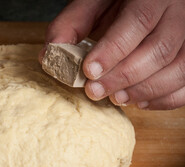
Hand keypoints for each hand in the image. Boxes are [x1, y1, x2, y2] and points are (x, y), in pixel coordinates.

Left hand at [42, 0, 184, 109]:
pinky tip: (139, 102)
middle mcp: (178, 15)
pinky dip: (164, 99)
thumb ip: (72, 23)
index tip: (89, 72)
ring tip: (116, 99)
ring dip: (144, 91)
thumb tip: (50, 53)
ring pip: (177, 69)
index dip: (113, 50)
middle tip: (95, 91)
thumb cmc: (119, 1)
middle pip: (158, 50)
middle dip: (123, 76)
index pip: (138, 21)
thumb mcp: (94, 3)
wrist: (147, 1)